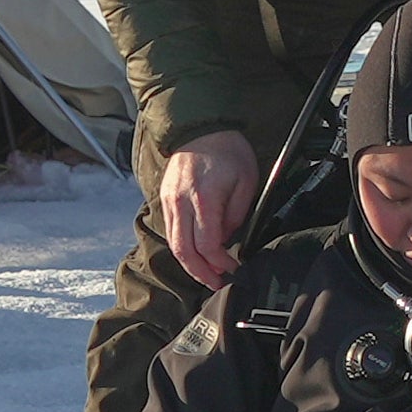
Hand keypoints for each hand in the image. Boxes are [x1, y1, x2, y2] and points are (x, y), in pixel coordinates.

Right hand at [159, 129, 256, 287]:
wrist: (202, 128)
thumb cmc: (228, 152)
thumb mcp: (246, 181)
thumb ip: (236, 214)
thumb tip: (226, 239)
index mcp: (203, 198)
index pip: (207, 245)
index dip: (220, 263)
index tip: (233, 269)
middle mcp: (181, 203)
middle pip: (184, 251)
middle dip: (201, 273)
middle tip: (216, 283)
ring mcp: (169, 201)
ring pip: (173, 244)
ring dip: (189, 264)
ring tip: (206, 274)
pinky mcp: (165, 199)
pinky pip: (170, 231)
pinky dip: (182, 247)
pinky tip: (195, 254)